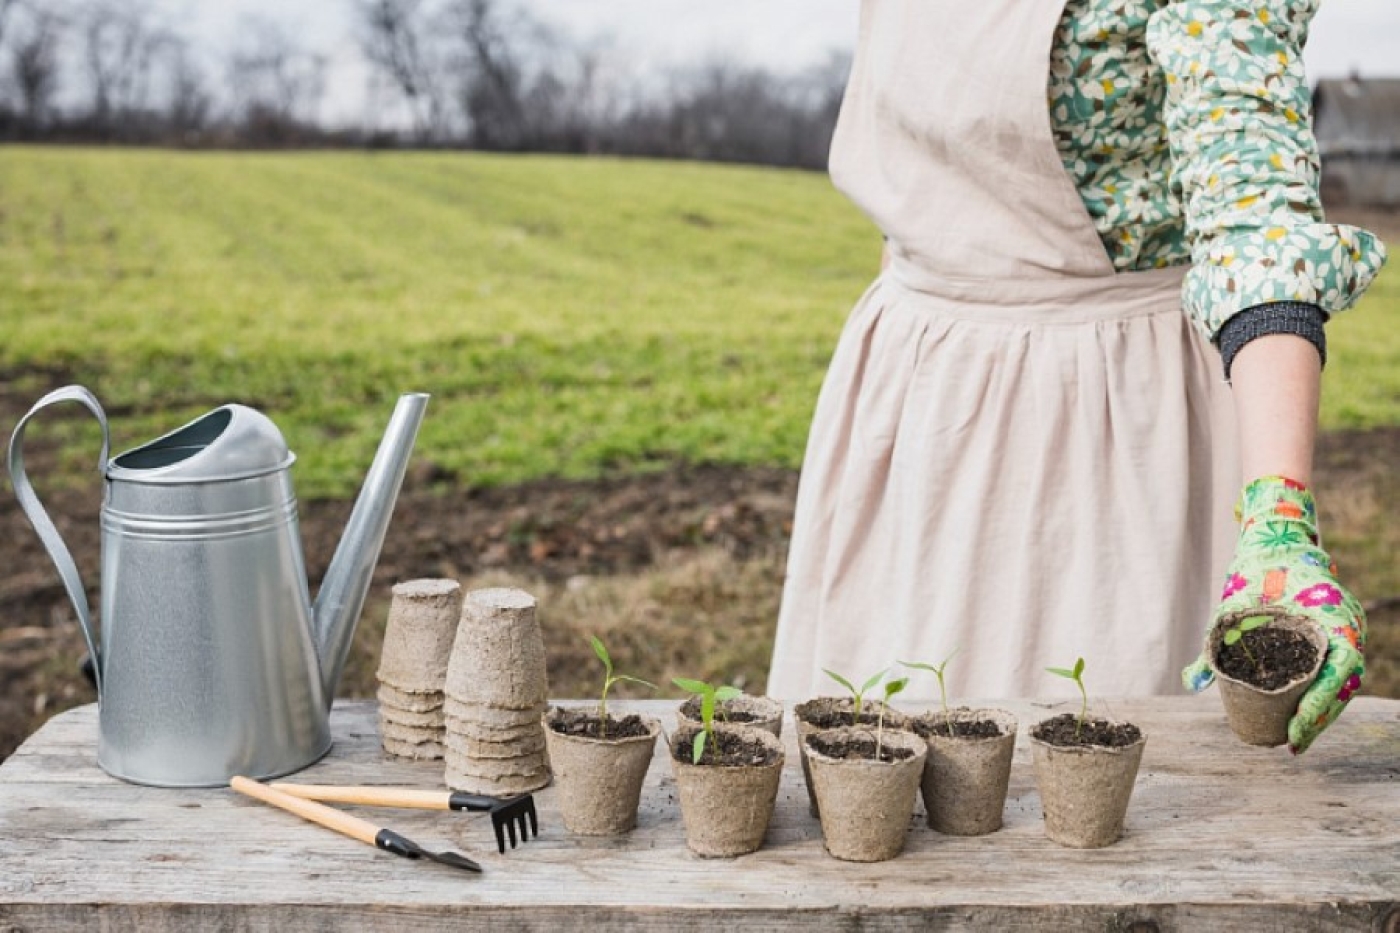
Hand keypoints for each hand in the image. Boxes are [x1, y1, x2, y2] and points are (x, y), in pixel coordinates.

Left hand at [1182, 475, 1364, 753]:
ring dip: (1323, 712)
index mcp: (1333, 618)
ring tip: (1297, 738)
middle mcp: (1347, 627)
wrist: (1275, 540)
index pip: (1339, 673)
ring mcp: (1345, 631)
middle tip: (1293, 745)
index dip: (1320, 708)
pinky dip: (1322, 693)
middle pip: (1343, 686)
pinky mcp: (1335, 633)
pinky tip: (1304, 715)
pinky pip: (1335, 670)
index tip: (1296, 732)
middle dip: (1320, 719)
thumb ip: (1212, 645)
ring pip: (1342, 682)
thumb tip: (1190, 683)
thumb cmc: (1256, 570)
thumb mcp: (1232, 607)